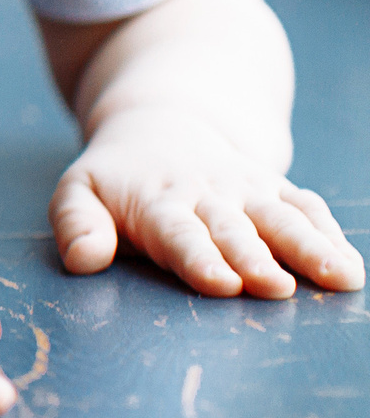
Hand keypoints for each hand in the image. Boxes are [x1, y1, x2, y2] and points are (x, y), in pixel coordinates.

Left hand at [52, 106, 361, 297]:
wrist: (160, 130)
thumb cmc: (116, 181)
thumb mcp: (78, 192)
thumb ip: (76, 225)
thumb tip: (82, 261)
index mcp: (156, 203)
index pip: (178, 234)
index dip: (199, 259)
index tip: (221, 283)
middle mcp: (207, 197)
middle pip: (234, 231)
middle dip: (255, 258)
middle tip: (276, 288)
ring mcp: (247, 192)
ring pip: (281, 218)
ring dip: (309, 247)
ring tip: (339, 277)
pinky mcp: (276, 191)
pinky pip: (307, 208)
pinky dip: (330, 235)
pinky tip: (349, 266)